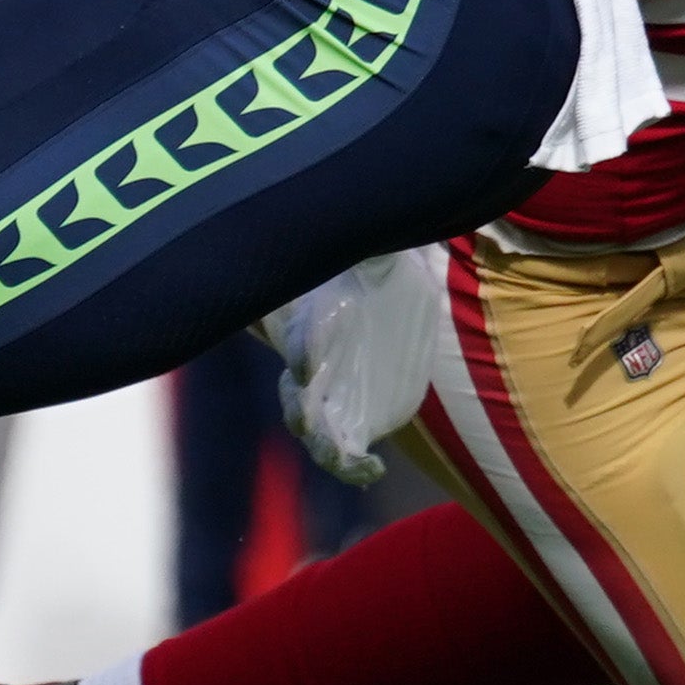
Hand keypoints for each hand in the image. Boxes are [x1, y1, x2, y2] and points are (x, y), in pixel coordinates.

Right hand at [256, 250, 450, 483]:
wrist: (389, 302)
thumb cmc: (374, 267)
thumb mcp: (379, 250)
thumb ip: (375, 247)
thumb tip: (380, 213)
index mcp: (313, 317)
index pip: (300, 334)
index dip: (303, 347)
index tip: (310, 363)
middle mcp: (314, 363)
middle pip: (295, 393)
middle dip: (300, 407)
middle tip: (306, 420)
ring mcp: (331, 397)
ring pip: (315, 429)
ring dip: (325, 446)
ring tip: (348, 460)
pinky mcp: (354, 420)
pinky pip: (345, 452)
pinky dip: (353, 466)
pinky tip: (373, 471)